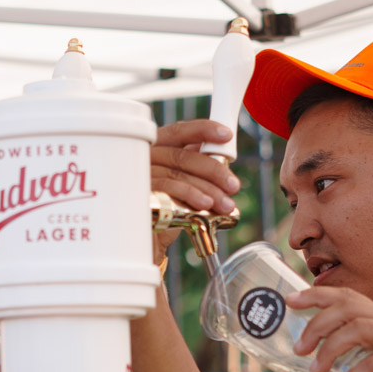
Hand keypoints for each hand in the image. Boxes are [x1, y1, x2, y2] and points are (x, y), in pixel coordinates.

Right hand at [151, 120, 241, 257]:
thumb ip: (197, 170)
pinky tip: (204, 206)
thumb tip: (223, 161)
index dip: (203, 130)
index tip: (226, 135)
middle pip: (181, 156)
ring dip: (206, 189)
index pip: (179, 132)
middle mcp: (144, 158)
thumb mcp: (184, 186)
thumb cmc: (166, 213)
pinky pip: (167, 191)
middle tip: (233, 185)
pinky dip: (189, 196)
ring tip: (224, 204)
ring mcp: (139, 176)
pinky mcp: (138, 195)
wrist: (147, 241)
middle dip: (213, 170)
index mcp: (157, 149)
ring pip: (177, 175)